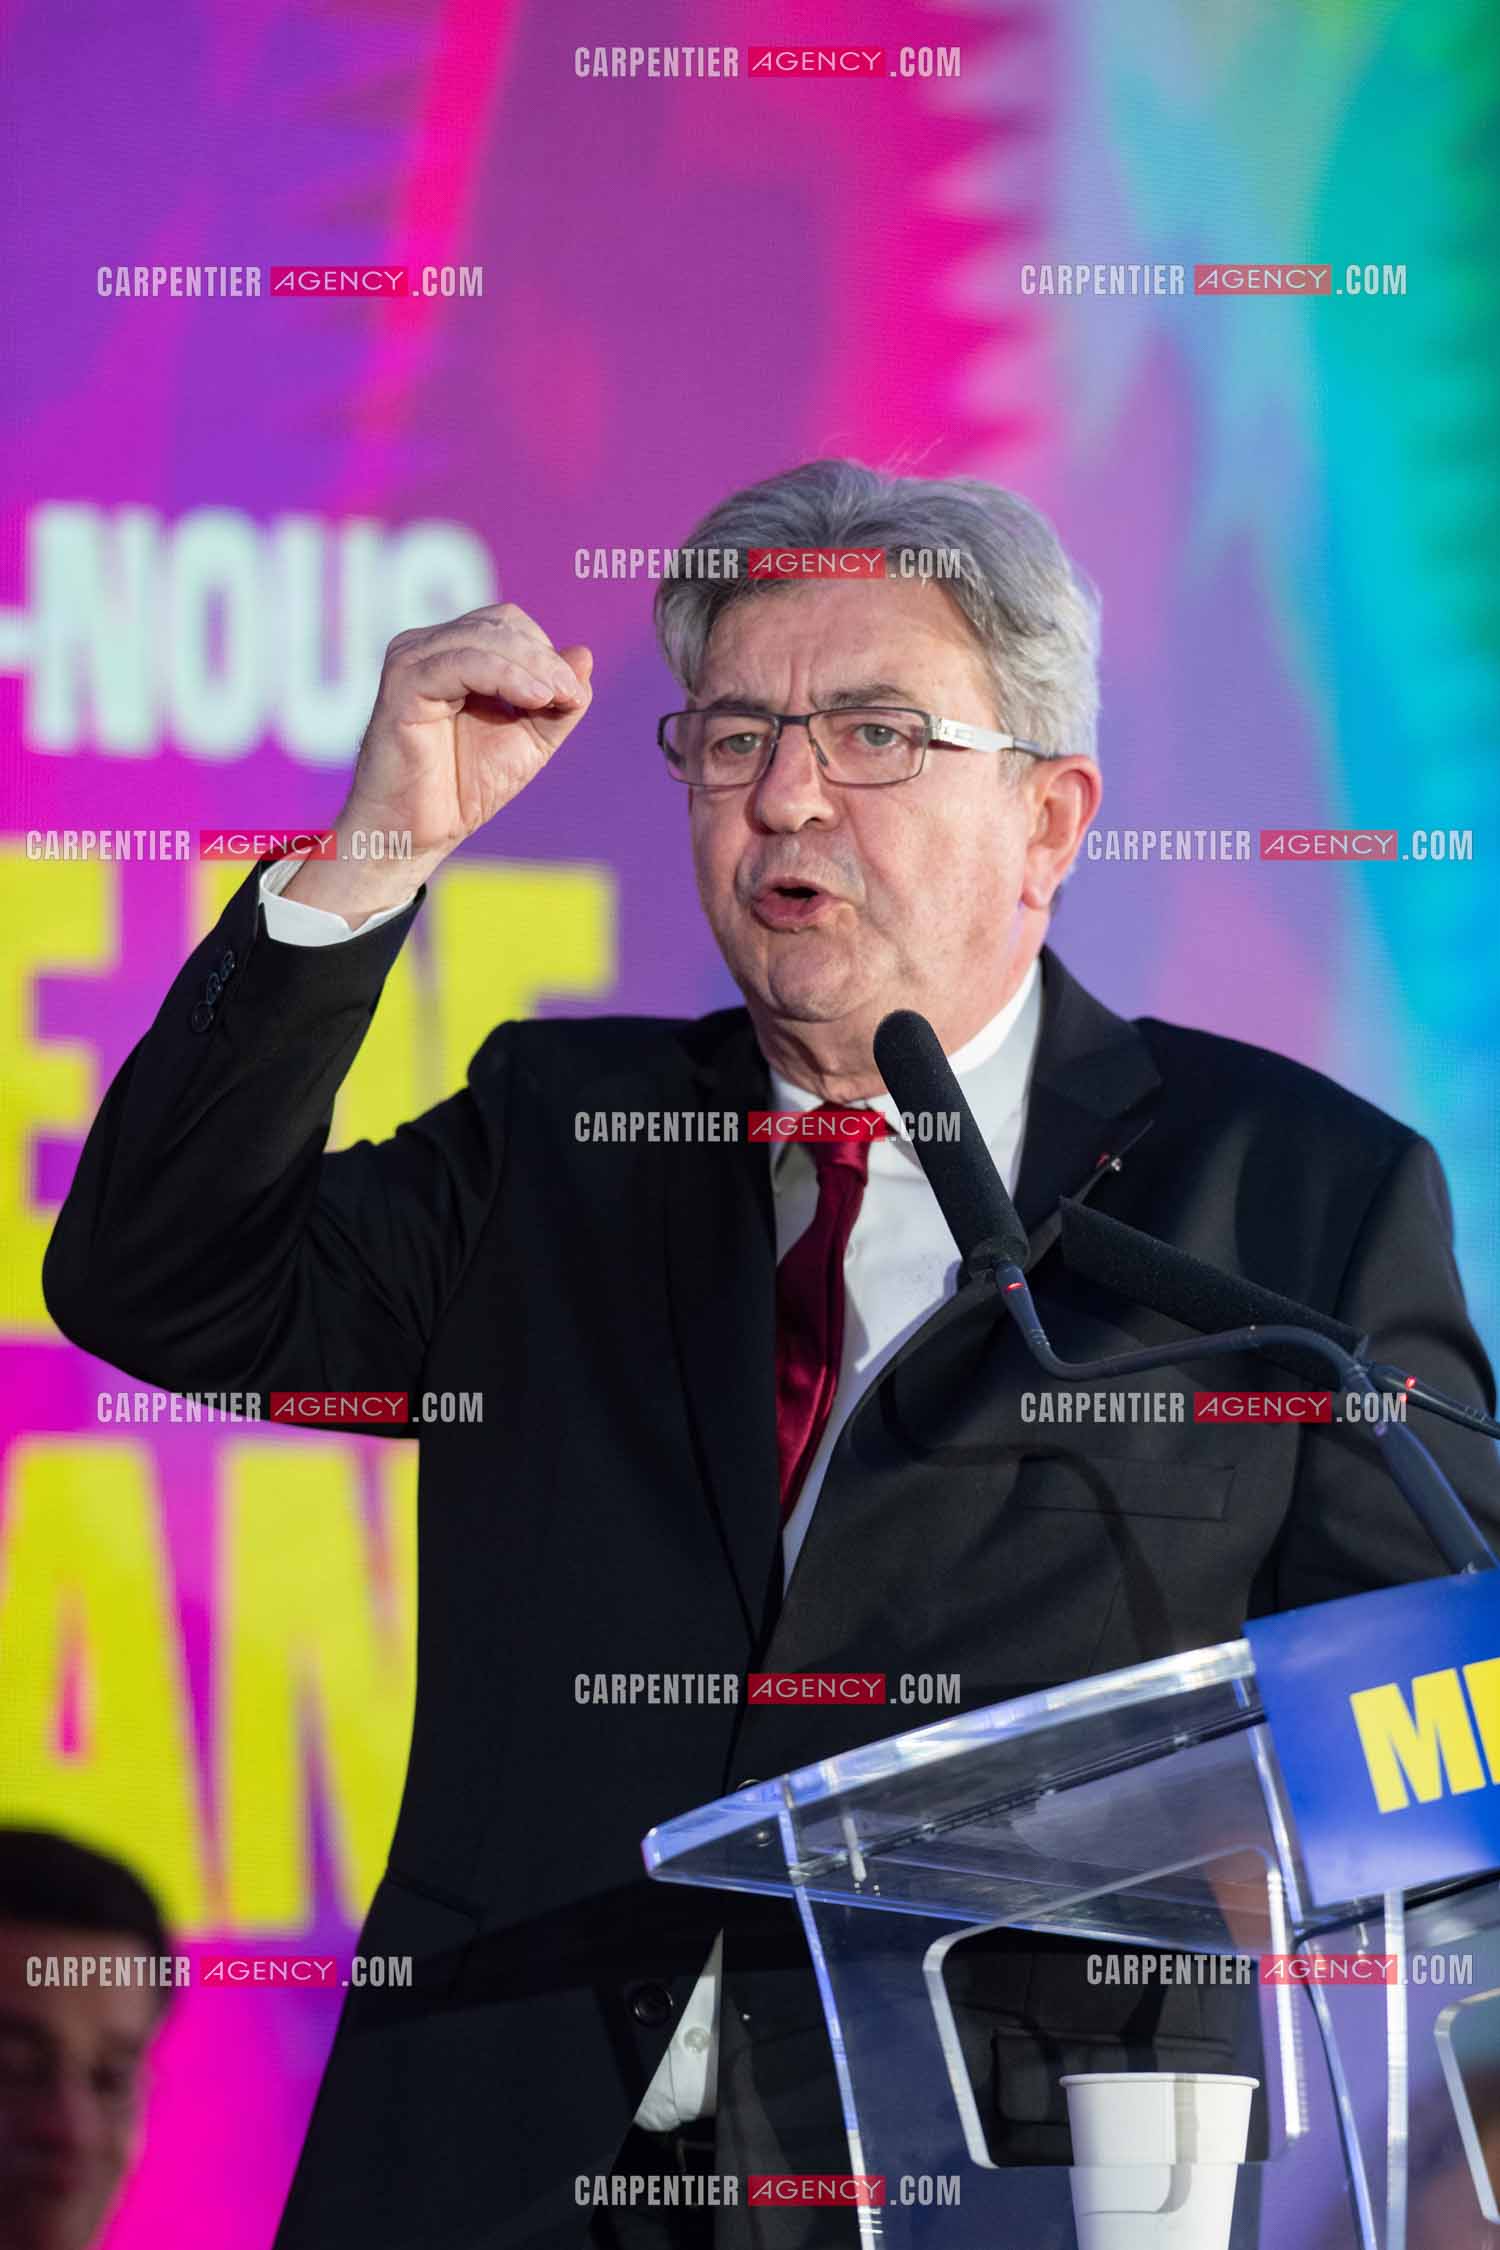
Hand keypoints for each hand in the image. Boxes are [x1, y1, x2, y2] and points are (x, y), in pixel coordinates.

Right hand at [283, 603, 592, 919]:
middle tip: (570, 696)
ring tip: (556, 699)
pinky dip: (504, 675)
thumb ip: (557, 702)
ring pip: (484, 638)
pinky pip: (460, 663)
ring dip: (531, 666)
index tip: (573, 695)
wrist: (417, 832)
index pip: (509, 625)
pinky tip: (533, 699)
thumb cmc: (464, 787)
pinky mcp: (403, 683)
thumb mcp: (529, 741)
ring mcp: (412, 660)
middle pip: (501, 623)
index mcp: (454, 653)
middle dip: (543, 659)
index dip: (546, 653)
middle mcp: (428, 647)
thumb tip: (584, 654)